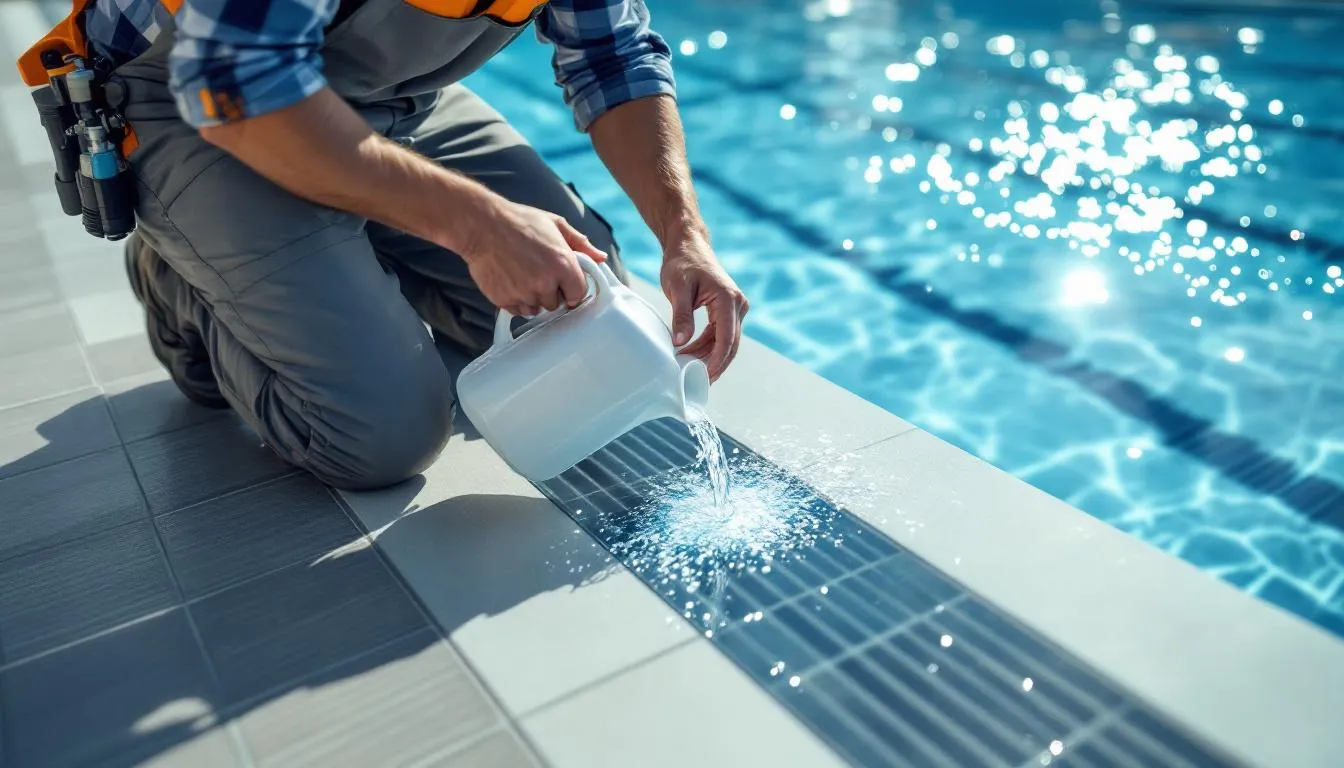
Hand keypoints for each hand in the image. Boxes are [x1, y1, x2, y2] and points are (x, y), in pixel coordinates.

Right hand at [460, 199, 606, 316]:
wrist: (481, 225)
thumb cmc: (520, 221)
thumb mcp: (555, 225)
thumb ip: (580, 244)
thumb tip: (601, 257)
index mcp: (563, 264)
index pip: (579, 294)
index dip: (572, 288)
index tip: (565, 282)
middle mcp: (545, 282)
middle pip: (557, 303)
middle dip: (552, 291)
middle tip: (539, 271)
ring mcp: (524, 293)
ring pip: (538, 308)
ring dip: (534, 296)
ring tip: (523, 273)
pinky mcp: (505, 299)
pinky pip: (519, 310)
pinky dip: (517, 300)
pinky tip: (512, 280)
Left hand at [661, 232, 748, 381]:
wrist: (688, 245)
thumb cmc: (682, 263)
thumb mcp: (677, 288)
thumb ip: (681, 316)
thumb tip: (680, 343)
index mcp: (728, 298)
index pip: (726, 338)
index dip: (716, 361)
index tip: (703, 377)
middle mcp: (738, 304)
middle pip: (730, 344)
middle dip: (714, 364)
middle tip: (696, 382)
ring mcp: (735, 307)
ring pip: (726, 341)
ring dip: (709, 356)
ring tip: (689, 368)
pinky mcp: (728, 309)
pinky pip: (721, 334)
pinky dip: (708, 346)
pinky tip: (692, 355)